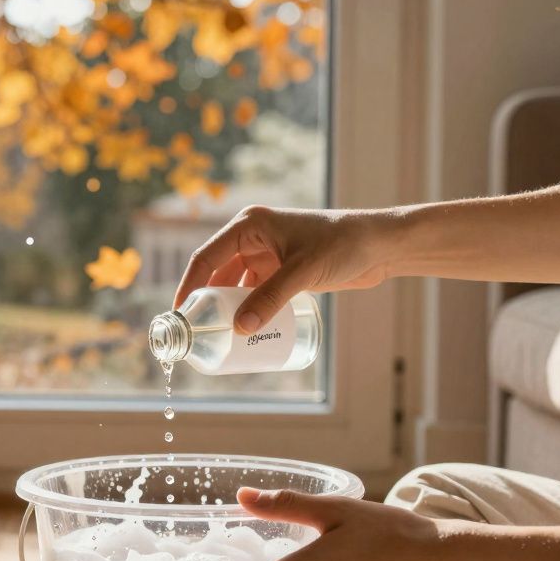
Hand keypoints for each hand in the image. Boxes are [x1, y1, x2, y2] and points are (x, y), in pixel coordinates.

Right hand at [173, 206, 395, 333]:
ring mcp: (267, 255)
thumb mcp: (303, 272)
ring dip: (228, 308)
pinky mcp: (281, 271)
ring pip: (236, 286)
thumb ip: (271, 300)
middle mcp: (253, 238)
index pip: (207, 257)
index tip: (180, 313)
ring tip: (219, 335)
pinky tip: (244, 329)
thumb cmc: (343, 245)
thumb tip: (240, 329)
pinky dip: (248, 310)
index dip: (189, 285)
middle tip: (198, 330)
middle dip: (207, 301)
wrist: (380, 246)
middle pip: (217, 273)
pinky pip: (255, 293)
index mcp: (249, 225)